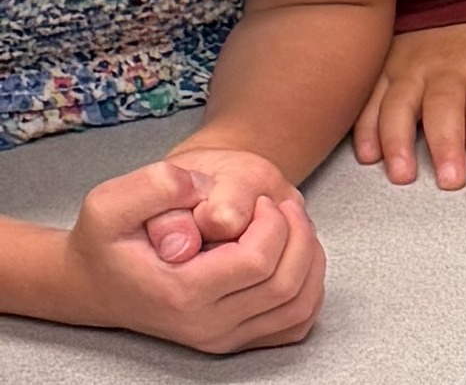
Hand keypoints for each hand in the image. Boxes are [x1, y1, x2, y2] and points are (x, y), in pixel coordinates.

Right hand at [60, 163, 323, 353]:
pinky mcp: (236, 340)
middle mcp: (205, 325)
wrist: (95, 284)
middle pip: (287, 284)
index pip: (258, 262)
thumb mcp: (110, 202)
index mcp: (180, 293)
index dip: (271, 222)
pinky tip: (291, 256)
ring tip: (290, 227)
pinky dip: (309, 286)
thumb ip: (154, 187)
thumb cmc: (105, 242)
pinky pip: (296, 322)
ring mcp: (223, 338)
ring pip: (300, 305)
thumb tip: (199, 193)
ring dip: (309, 258)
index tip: (258, 202)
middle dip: (297, 234)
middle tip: (280, 207)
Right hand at [355, 15, 465, 188]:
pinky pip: (371, 99)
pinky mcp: (387, 69)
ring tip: (403, 174)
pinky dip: (366, 127)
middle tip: (450, 180)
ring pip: (401, 105)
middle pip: (444, 108)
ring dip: (399, 141)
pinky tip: (369, 155)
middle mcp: (447, 66)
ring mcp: (413, 67)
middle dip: (446, 145)